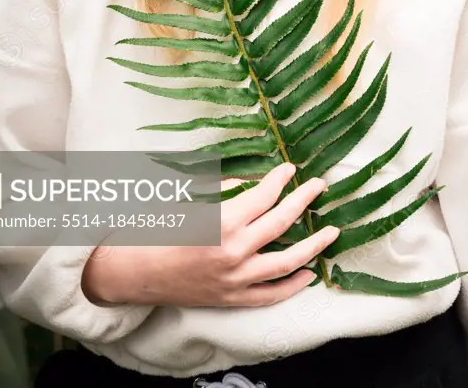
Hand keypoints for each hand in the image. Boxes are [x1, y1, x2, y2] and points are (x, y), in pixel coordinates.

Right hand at [81, 162, 339, 306]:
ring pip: (287, 263)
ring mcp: (236, 281)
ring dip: (313, 245)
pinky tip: (310, 272)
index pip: (264, 195)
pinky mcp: (233, 300)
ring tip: (331, 231)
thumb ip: (226, 190)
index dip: (280, 179)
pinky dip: (294, 285)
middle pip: (282, 223)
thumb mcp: (191, 198)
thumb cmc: (158, 228)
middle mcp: (234, 253)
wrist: (135, 272)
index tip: (290, 168)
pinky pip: (272, 295)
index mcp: (222, 222)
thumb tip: (255, 183)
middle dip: (304, 201)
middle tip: (319, 186)